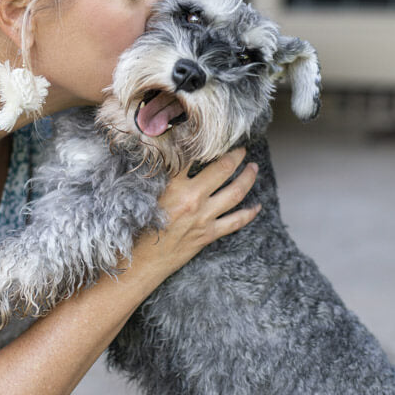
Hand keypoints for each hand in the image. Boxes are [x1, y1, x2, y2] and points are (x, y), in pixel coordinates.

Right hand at [130, 148, 260, 281]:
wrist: (141, 263)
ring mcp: (203, 217)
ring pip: (235, 192)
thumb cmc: (137, 228)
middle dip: (235, 155)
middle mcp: (192, 198)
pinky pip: (236, 222)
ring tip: (253, 168)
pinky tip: (257, 206)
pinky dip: (249, 213)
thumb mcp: (142, 194)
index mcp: (173, 185)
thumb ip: (157, 175)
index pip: (192, 154)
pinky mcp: (208, 234)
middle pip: (222, 169)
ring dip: (247, 178)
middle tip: (241, 147)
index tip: (211, 132)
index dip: (203, 141)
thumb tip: (166, 153)